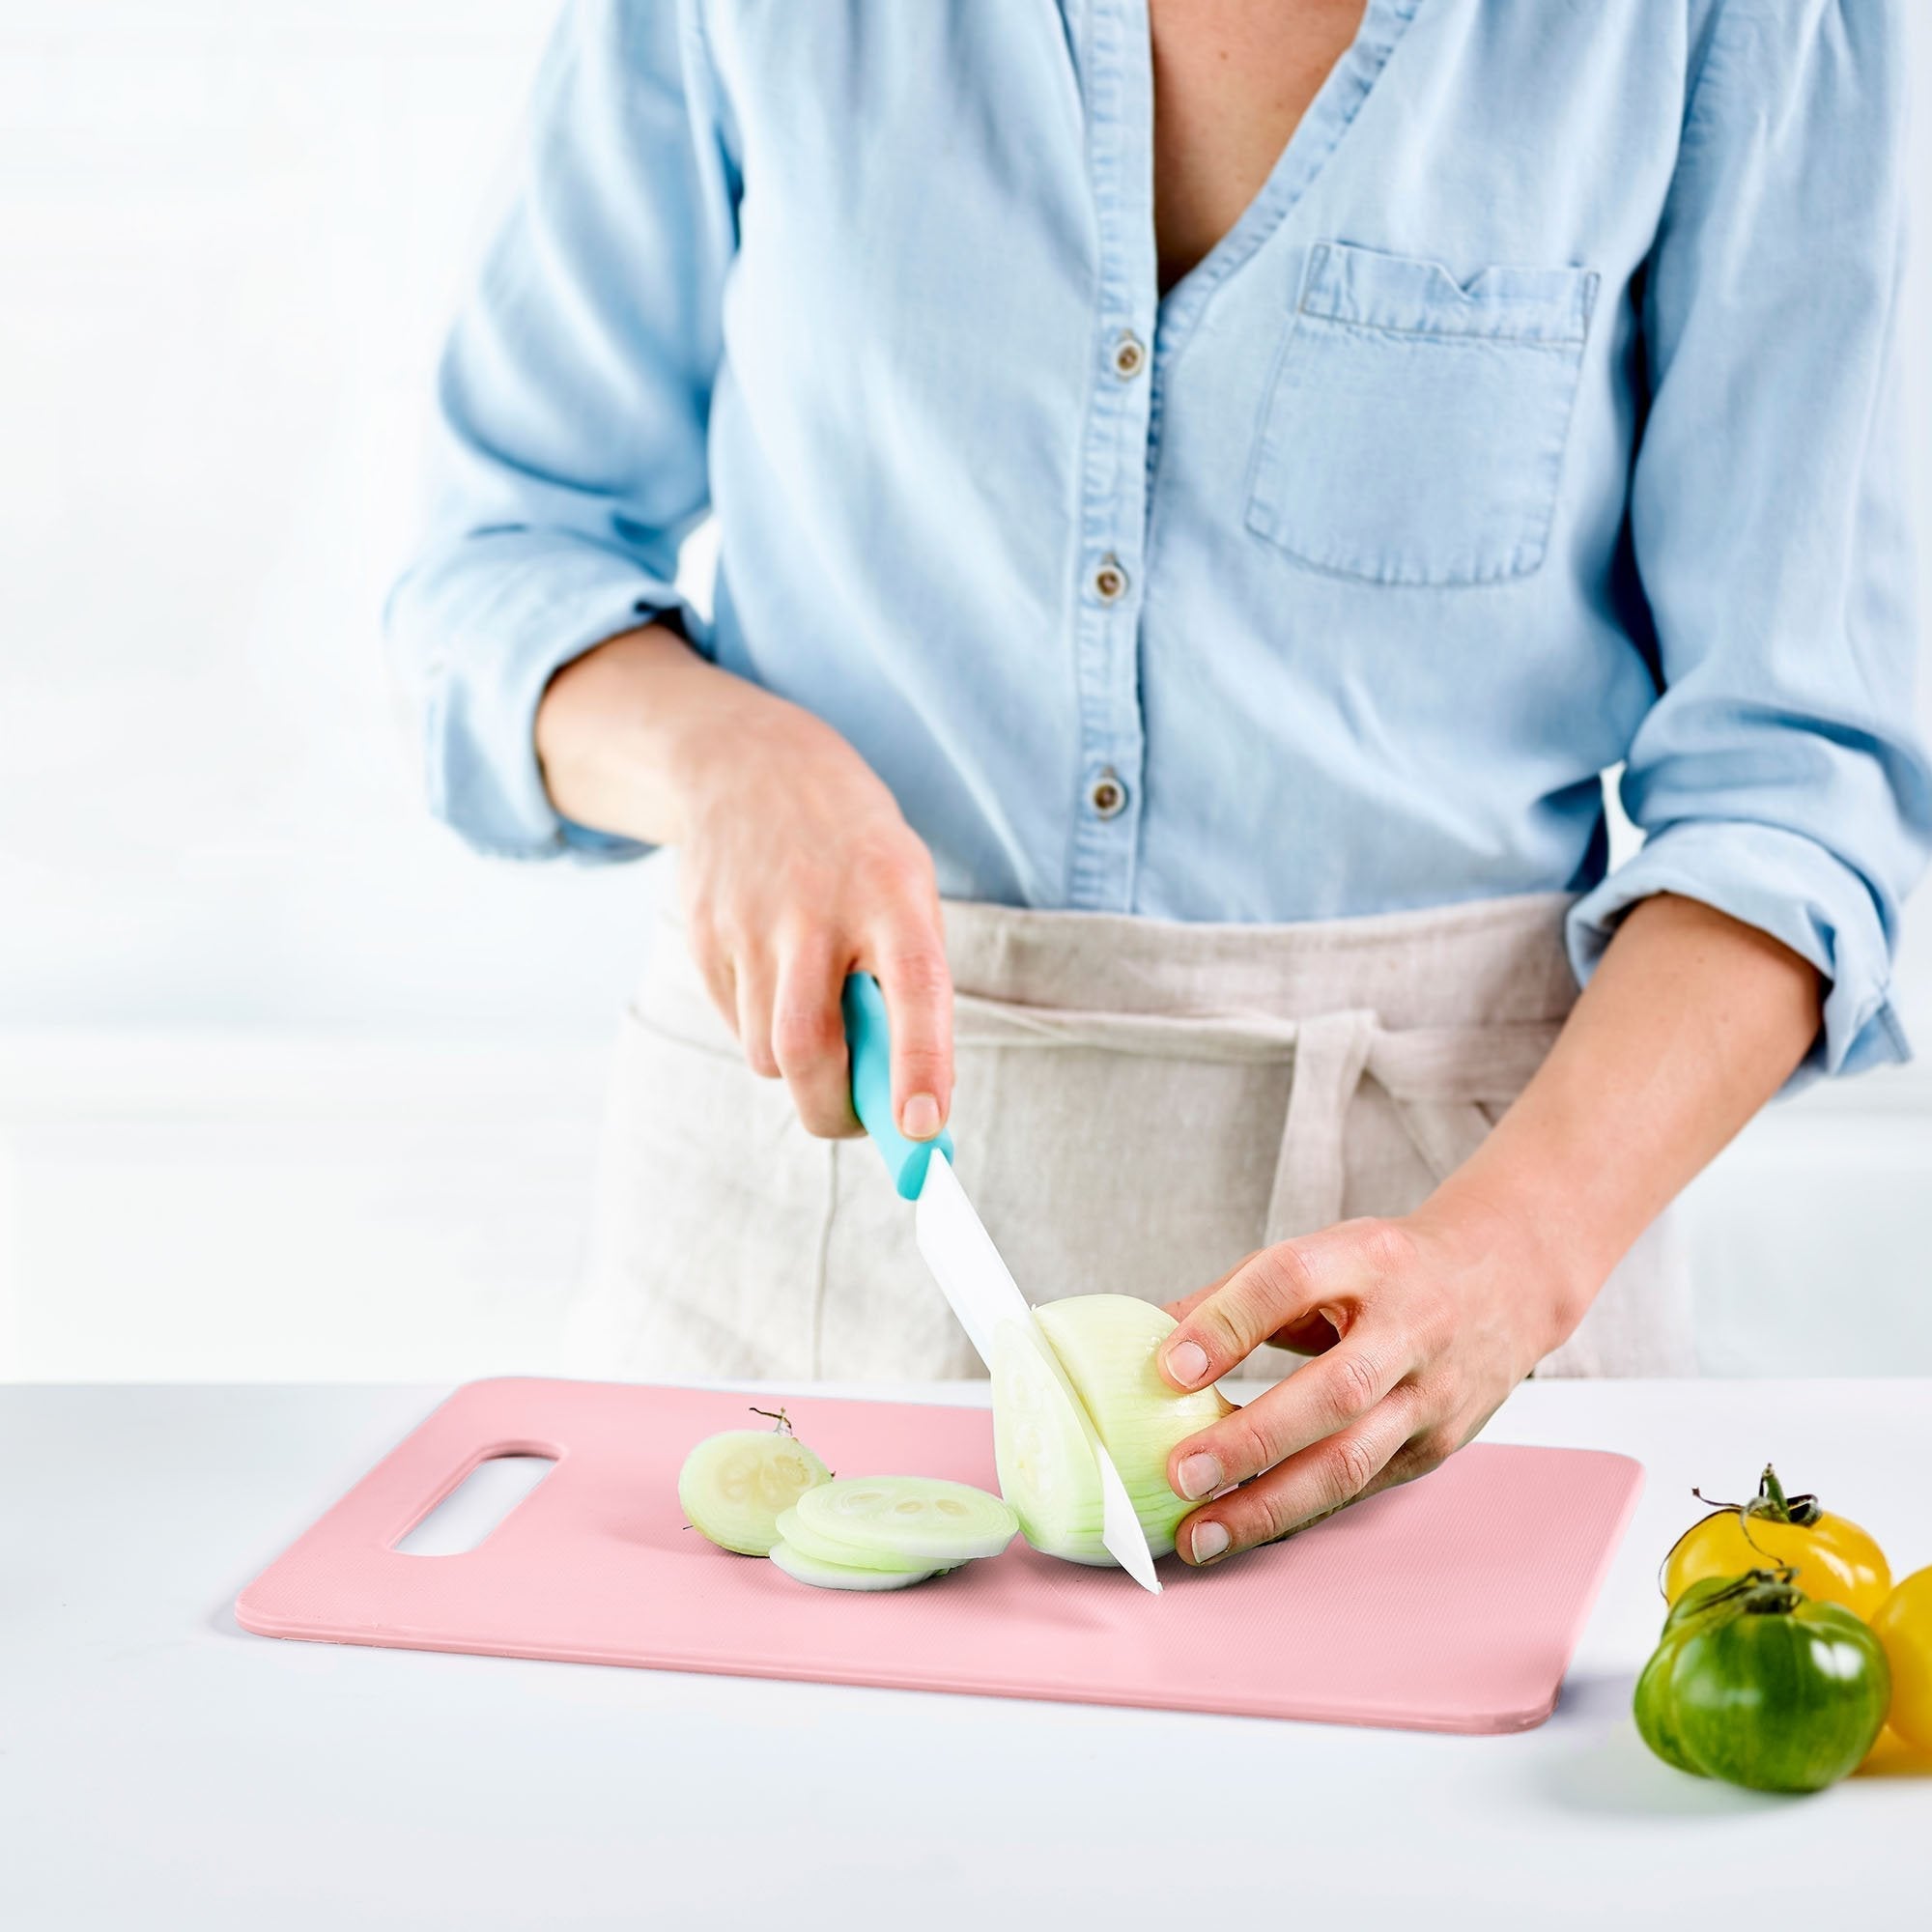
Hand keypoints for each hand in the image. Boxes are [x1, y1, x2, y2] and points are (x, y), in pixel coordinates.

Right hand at [673, 684, 950, 1140]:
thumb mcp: (906, 890)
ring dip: (799, 1071)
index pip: (913, 990)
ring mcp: (748, 924)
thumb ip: (911, 985)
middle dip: (833, 1112)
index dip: (920, 1065)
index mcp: (891, 893)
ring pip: (766, 1054)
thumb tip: (908, 1106)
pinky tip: (776, 978)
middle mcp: (816, 909)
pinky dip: (764, 1031)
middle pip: (808, 1049)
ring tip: (821, 1021)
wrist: (751, 766)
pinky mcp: (703, 937)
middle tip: (859, 1122)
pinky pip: (735, 1025)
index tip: (923, 1128)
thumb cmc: (858, 854)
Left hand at [1154, 1192, 1579, 1565]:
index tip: (1169, 1367)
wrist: (1507, 1279)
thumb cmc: (1393, 1268)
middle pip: (1334, 1391)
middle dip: (1252, 1440)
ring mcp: (1431, 1396)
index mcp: (1370, 1259)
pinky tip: (1247, 1531)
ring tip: (1201, 1533)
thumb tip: (1153, 1343)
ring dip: (1269, 1505)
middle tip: (1180, 1473)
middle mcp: (1410, 1329)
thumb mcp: (1324, 1250)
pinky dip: (1299, 1514)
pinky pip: (1360, 1488)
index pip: (1291, 1281)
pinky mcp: (1437, 1446)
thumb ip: (1238, 1293)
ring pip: (1352, 1461)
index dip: (1229, 1324)